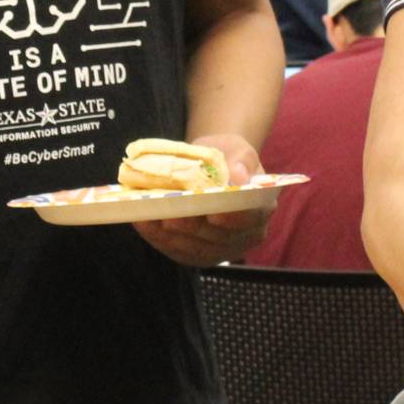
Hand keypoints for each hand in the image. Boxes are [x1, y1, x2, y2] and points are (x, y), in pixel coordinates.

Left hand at [133, 133, 269, 266]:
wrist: (213, 168)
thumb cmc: (227, 157)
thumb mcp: (237, 148)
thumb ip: (241, 160)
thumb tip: (239, 175)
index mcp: (261, 209)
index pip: (250, 219)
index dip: (233, 220)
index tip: (214, 214)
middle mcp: (245, 235)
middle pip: (219, 237)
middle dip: (192, 228)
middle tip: (170, 216)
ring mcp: (222, 249)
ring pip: (195, 249)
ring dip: (170, 235)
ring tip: (149, 217)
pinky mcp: (198, 255)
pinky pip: (177, 252)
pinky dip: (158, 238)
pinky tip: (142, 221)